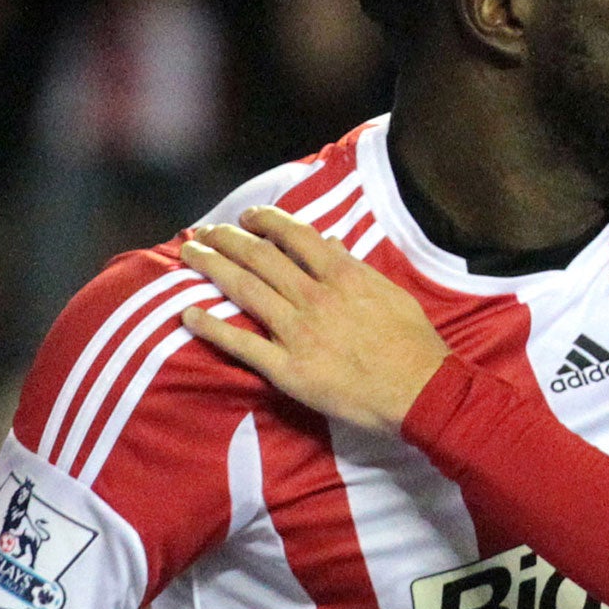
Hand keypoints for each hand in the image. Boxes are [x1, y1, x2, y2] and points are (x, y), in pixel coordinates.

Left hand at [178, 208, 449, 434]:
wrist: (420, 391)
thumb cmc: (413, 342)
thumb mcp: (390, 292)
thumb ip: (354, 267)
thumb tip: (328, 243)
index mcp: (342, 274)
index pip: (294, 236)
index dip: (264, 221)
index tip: (247, 217)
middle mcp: (315, 296)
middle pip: (260, 258)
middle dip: (226, 239)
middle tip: (204, 232)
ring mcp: (298, 332)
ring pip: (244, 290)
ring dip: (212, 267)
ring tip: (189, 255)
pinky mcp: (287, 369)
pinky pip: (242, 344)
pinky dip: (212, 327)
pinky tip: (188, 314)